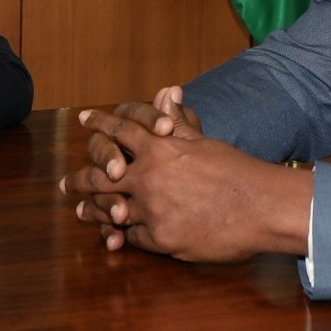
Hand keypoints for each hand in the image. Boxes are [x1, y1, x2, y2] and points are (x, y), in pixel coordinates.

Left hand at [62, 92, 311, 261]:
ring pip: (111, 210)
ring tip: (81, 211)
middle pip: (101, 176)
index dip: (99, 124)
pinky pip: (133, 237)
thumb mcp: (204, 142)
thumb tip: (166, 91)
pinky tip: (113, 236)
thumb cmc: (238, 171)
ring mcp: (152, 210)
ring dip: (94, 211)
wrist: (262, 207)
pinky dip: (121, 235)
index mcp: (159, 147)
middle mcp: (149, 177)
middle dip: (81, 179)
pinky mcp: (161, 239)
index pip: (119, 130)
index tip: (83, 120)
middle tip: (67, 183)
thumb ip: (178, 122)